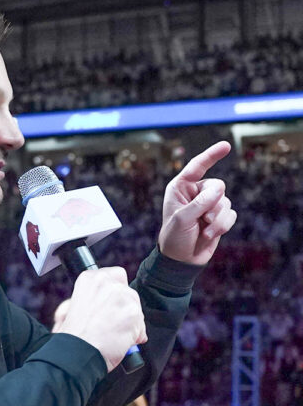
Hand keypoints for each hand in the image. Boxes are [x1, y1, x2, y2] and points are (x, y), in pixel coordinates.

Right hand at [54, 267, 146, 371]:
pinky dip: (134, 337)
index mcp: (90, 278)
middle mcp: (106, 283)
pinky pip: (141, 327)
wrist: (77, 352)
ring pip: (136, 310)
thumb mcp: (71, 307)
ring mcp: (121, 297)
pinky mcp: (133, 313)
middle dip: (124, 309)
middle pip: (129, 293)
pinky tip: (119, 342)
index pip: (117, 275)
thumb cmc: (72, 335)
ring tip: (113, 335)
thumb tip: (101, 301)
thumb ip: (90, 297)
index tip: (111, 304)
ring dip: (130, 323)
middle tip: (111, 323)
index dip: (116, 292)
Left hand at [158, 141, 236, 264]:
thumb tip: (219, 190)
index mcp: (180, 187)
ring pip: (226, 201)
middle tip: (202, 219)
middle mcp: (195, 193)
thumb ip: (199, 203)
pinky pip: (231, 214)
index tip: (226, 146)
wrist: (181, 259)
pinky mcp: (219, 217)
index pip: (197, 166)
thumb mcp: (181, 219)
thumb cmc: (174, 237)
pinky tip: (210, 235)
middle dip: (213, 204)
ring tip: (203, 230)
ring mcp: (208, 204)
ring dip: (217, 218)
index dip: (211, 155)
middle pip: (217, 185)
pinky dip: (223, 225)